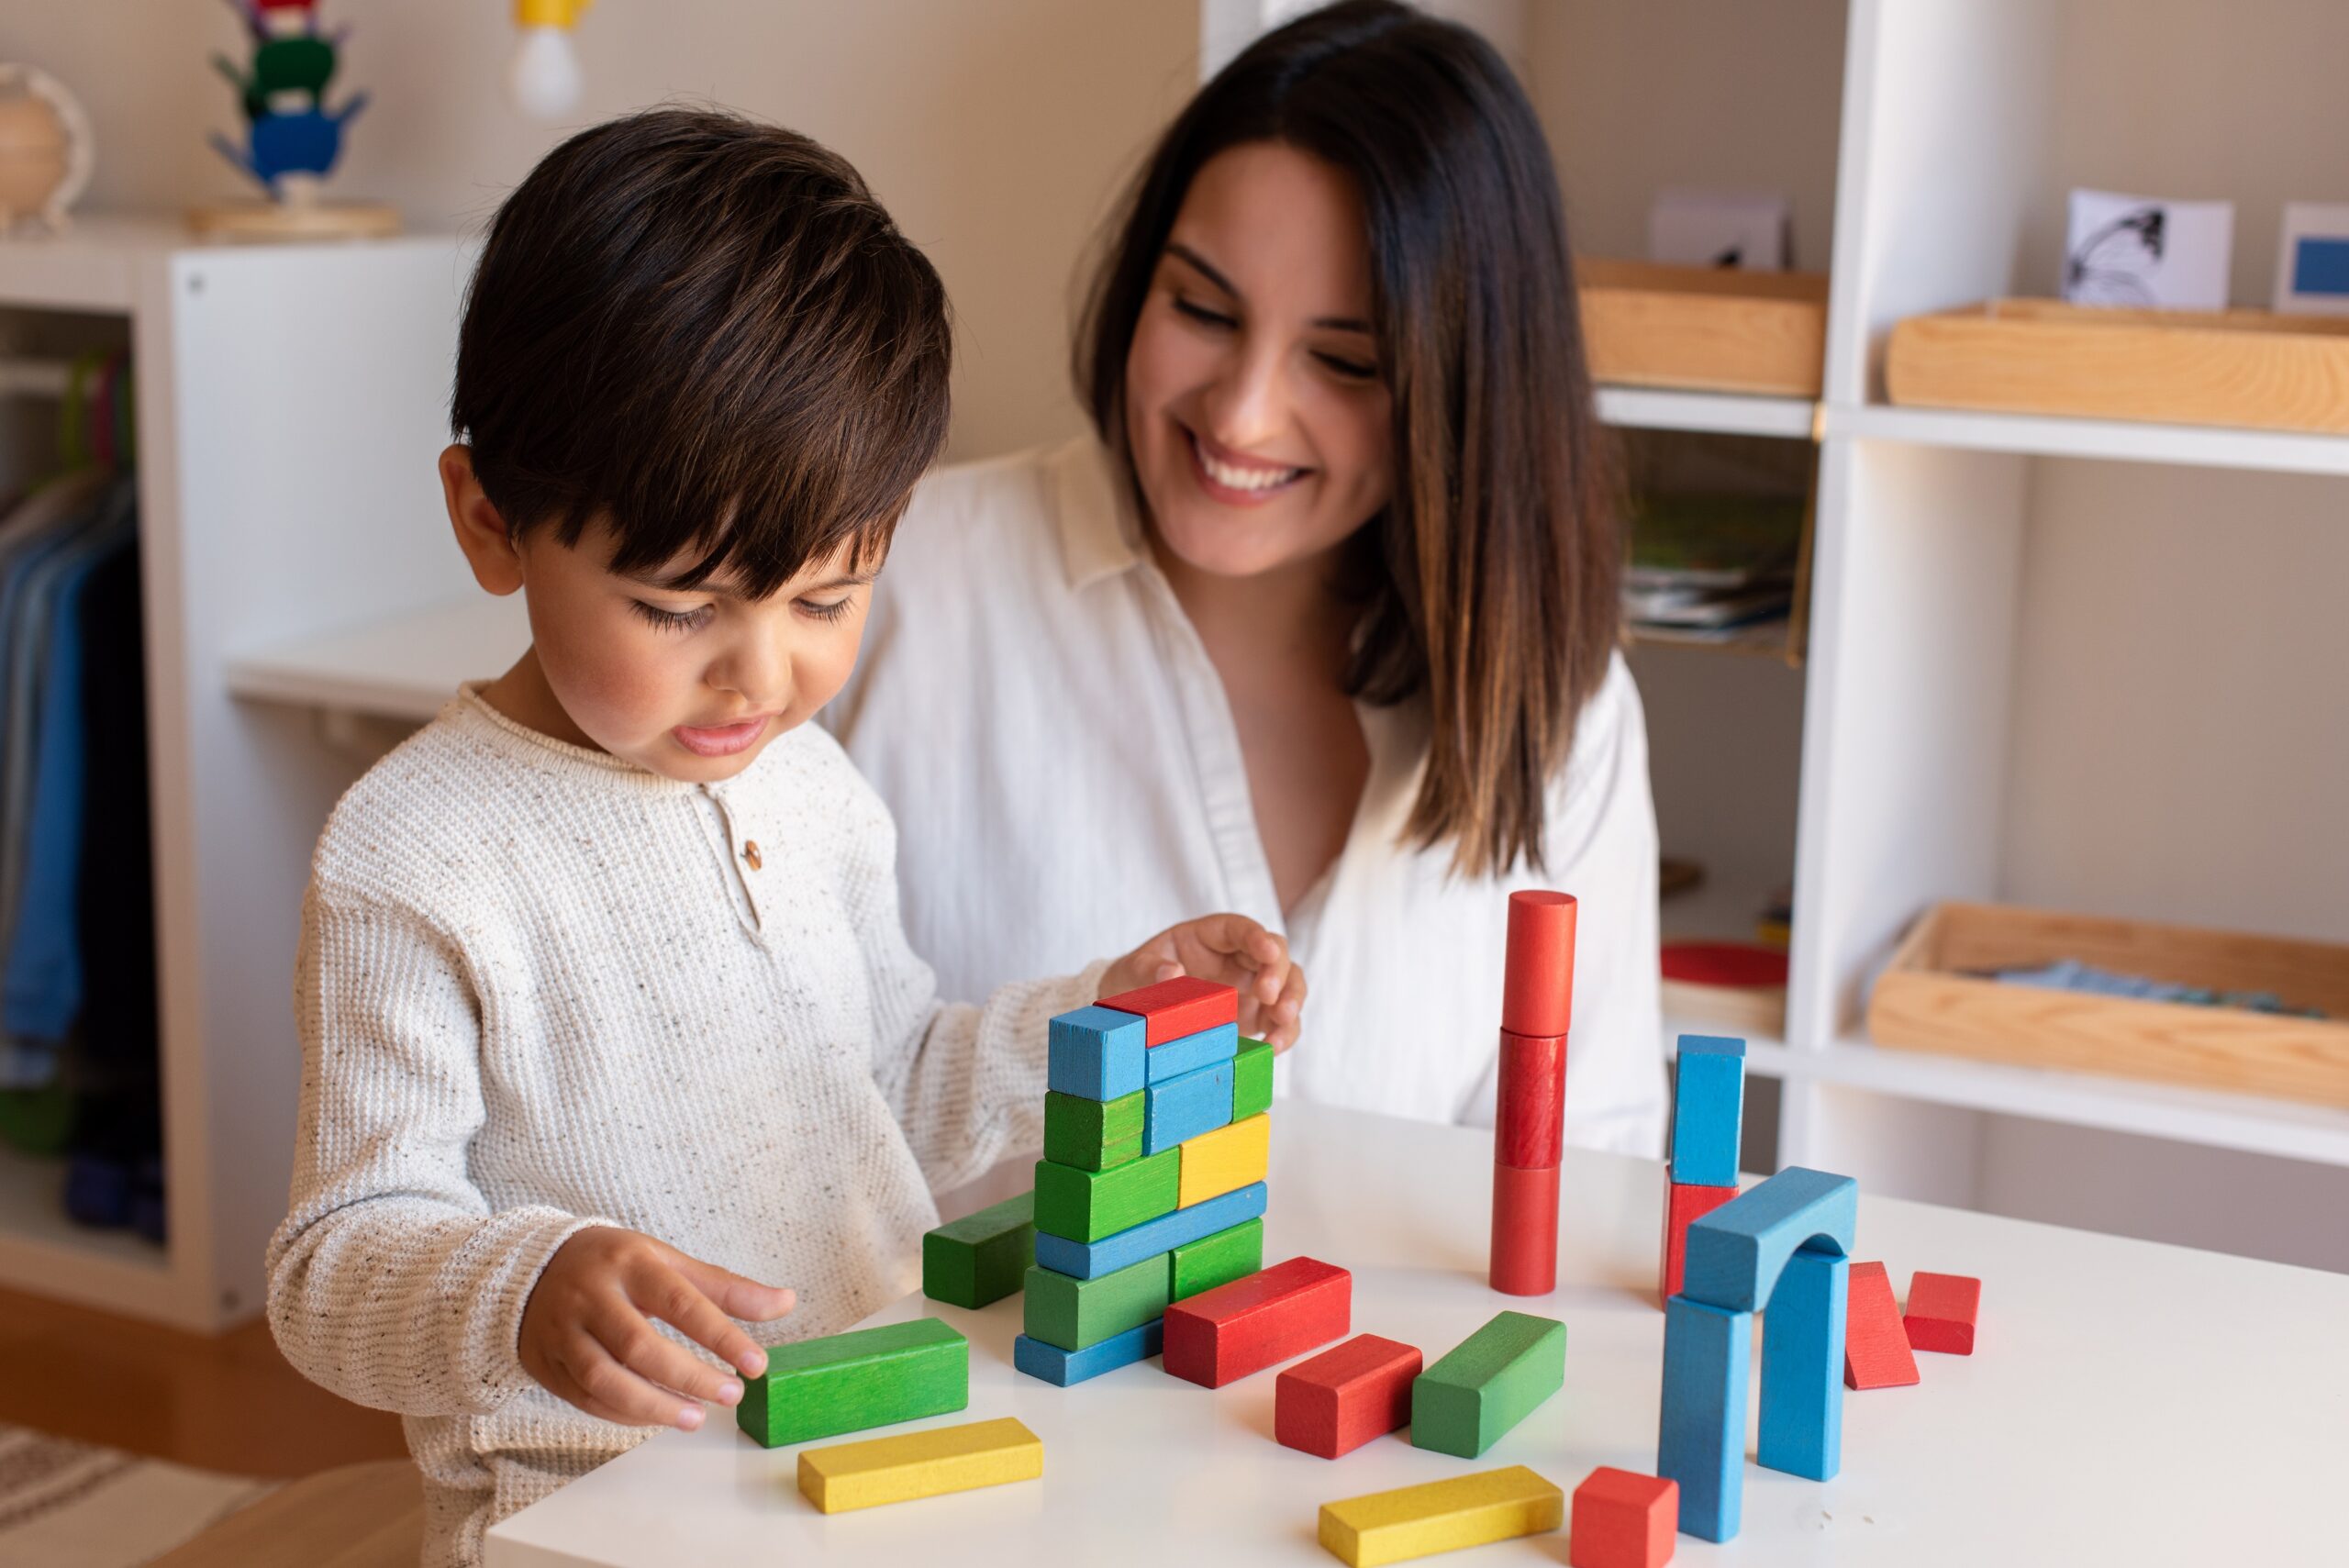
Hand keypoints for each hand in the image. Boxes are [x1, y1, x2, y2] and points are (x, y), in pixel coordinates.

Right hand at [519, 1227, 795, 1428]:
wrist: (532, 1267)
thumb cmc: (616, 1265)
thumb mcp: (668, 1262)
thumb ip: (725, 1288)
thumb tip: (785, 1302)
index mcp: (630, 1264)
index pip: (681, 1302)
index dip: (721, 1336)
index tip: (757, 1364)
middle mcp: (592, 1296)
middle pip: (639, 1346)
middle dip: (689, 1377)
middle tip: (731, 1395)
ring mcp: (563, 1331)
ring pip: (605, 1379)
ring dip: (654, 1406)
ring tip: (697, 1417)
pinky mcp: (547, 1362)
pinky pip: (585, 1398)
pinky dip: (624, 1413)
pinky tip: (657, 1416)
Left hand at [1102, 913, 1305, 1050]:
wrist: (1139, 1007)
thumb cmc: (1140, 977)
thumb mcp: (1136, 969)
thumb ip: (1150, 969)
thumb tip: (1171, 973)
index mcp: (1214, 936)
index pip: (1243, 929)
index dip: (1259, 937)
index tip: (1269, 950)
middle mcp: (1240, 958)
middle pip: (1277, 955)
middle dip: (1278, 973)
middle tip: (1267, 995)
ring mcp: (1251, 987)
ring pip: (1288, 986)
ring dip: (1291, 1002)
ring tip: (1281, 1021)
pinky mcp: (1255, 1016)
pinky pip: (1280, 1021)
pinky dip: (1284, 1033)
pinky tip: (1275, 1047)